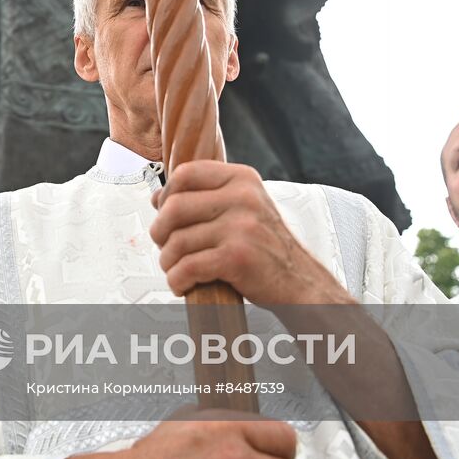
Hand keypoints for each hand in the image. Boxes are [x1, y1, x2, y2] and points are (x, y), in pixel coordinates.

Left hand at [149, 161, 345, 304]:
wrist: (300, 283)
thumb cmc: (264, 248)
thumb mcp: (244, 209)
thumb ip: (206, 199)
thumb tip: (158, 197)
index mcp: (242, 179)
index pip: (185, 173)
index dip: (166, 195)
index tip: (164, 214)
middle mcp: (243, 197)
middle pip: (174, 207)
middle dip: (160, 233)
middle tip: (166, 248)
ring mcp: (241, 227)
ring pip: (177, 242)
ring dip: (168, 262)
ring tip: (177, 270)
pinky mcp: (237, 257)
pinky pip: (187, 267)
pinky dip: (177, 280)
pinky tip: (183, 285)